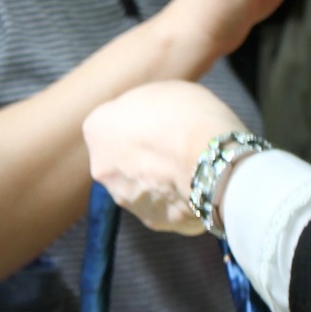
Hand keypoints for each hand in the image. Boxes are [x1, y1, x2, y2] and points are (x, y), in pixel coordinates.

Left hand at [84, 82, 245, 233]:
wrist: (213, 161)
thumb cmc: (189, 116)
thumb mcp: (161, 90)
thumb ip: (143, 108)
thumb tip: (147, 117)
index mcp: (97, 129)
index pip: (112, 122)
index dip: (139, 120)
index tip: (160, 120)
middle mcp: (102, 168)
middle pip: (122, 158)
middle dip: (143, 154)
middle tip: (174, 145)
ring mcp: (125, 199)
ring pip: (140, 186)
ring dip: (158, 179)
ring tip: (190, 167)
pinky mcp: (152, 221)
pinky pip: (164, 207)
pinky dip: (177, 200)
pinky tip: (197, 186)